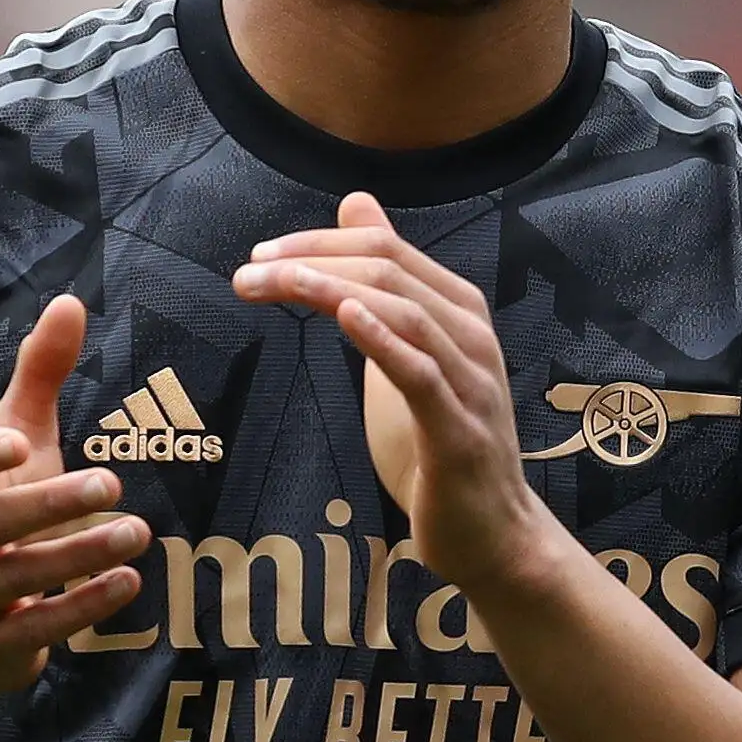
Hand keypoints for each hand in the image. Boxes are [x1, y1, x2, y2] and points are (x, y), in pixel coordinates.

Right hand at [0, 297, 148, 707]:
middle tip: (111, 483)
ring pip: (19, 578)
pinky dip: (83, 606)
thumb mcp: (17, 446)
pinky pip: (37, 629)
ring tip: (138, 532)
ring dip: (80, 555)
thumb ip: (40, 378)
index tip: (17, 442)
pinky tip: (130, 583)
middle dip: (49, 504)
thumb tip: (69, 300)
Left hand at [233, 193, 561, 592]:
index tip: (260, 256)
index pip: (387, 249)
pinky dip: (382, 338)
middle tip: (248, 271)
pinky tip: (346, 314)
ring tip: (274, 283)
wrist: (493, 536)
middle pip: (390, 270)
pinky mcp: (460, 433)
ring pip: (403, 312)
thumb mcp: (405, 353)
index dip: (321, 242)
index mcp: (458, 311)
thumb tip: (354, 205)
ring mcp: (471, 383)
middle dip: (313, 261)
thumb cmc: (440, 444)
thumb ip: (383, 286)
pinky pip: (422, 374)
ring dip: (331, 290)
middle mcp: (472, 335)